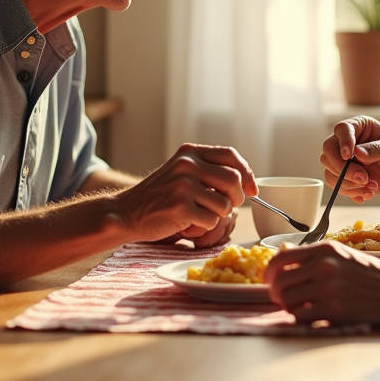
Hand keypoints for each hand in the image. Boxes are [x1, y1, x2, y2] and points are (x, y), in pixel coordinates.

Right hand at [115, 143, 256, 243]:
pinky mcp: (181, 207)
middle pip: (234, 180)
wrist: (127, 212)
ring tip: (200, 215)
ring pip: (225, 204)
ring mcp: (184, 185)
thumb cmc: (159, 196)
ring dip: (218, 215)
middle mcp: (187, 165)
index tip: (252, 190)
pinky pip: (211, 221)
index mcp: (190, 152)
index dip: (247, 173)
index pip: (231, 155)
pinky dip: (205, 228)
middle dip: (236, 198)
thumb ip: (209, 170)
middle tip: (226, 207)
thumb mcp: (181, 171)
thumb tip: (247, 182)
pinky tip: (189, 224)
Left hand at [264, 240, 379, 325]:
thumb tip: (282, 260)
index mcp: (325, 249)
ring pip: (286, 300)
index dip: (268, 273)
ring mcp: (329, 288)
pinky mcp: (334, 310)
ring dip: (287, 307)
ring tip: (298, 308)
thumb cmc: (371, 274)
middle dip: (276, 293)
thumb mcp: (343, 255)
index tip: (269, 281)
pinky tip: (310, 316)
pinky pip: (300, 316)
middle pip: (279, 282)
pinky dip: (300, 318)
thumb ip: (315, 256)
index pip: (280, 259)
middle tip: (284, 299)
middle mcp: (324, 266)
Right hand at [323, 116, 379, 201]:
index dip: (342, 142)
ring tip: (371, 186)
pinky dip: (352, 193)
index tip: (349, 155)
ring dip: (349, 184)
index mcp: (360, 127)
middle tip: (363, 177)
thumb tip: (357, 152)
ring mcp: (345, 161)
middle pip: (328, 151)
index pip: (342, 129)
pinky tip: (368, 193)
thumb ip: (378, 149)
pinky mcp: (347, 178)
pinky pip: (338, 186)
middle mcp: (348, 142)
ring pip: (330, 172)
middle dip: (343, 168)